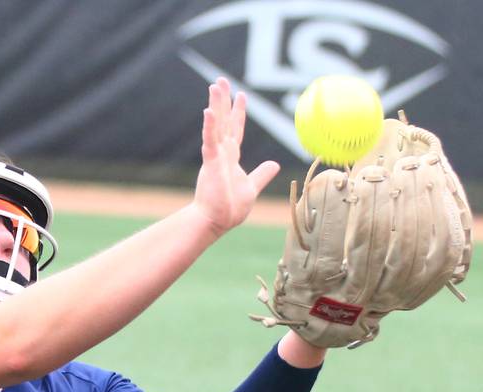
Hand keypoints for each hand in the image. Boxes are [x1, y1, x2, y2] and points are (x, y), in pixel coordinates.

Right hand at [192, 77, 279, 235]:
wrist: (217, 221)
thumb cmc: (231, 208)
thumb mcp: (252, 187)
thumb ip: (262, 174)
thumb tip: (274, 164)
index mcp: (231, 158)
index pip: (235, 129)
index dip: (238, 112)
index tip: (241, 95)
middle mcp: (222, 153)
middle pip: (223, 121)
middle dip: (223, 100)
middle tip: (221, 80)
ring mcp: (215, 157)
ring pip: (215, 125)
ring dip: (215, 105)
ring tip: (215, 86)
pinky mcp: (210, 164)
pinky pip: (209, 142)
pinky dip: (209, 127)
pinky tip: (208, 112)